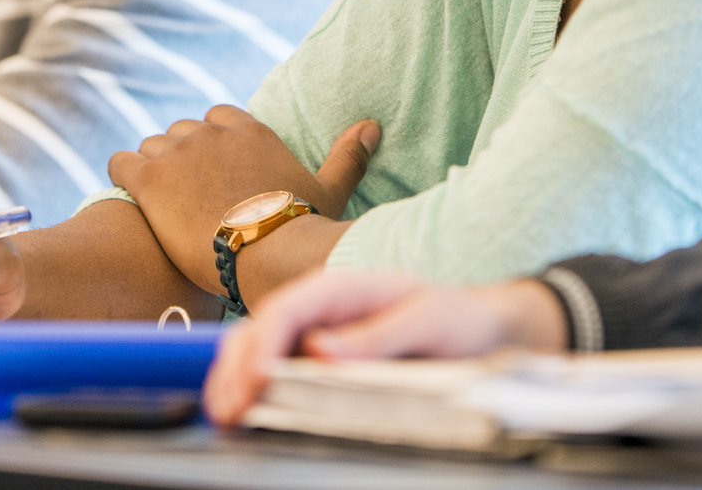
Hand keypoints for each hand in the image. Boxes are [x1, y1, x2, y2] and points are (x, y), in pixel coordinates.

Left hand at [108, 105, 377, 291]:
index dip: (212, 145)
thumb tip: (372, 125)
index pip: (218, 117)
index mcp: (249, 129)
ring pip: (151, 147)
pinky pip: (119, 162)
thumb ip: (347, 156)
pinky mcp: (148, 176)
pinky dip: (122, 175)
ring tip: (161, 205)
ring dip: (153, 170)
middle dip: (181, 158)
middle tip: (188, 197)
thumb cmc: (301, 227)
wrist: (265, 253)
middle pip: (181, 132)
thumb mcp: (329, 189)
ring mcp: (176, 151)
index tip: (214, 174)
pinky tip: (132, 198)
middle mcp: (210, 131)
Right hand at [203, 267, 567, 423]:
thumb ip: (377, 336)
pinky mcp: (317, 356)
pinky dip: (250, 387)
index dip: (264, 343)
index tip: (254, 378)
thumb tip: (320, 349)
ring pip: (258, 348)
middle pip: (260, 329)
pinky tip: (242, 412)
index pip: (287, 309)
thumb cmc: (455, 319)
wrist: (478, 328)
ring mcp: (314, 331)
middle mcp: (319, 306)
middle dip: (236, 366)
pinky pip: (274, 367)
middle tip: (227, 408)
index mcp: (340, 286)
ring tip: (223, 415)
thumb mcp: (427, 321)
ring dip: (234, 378)